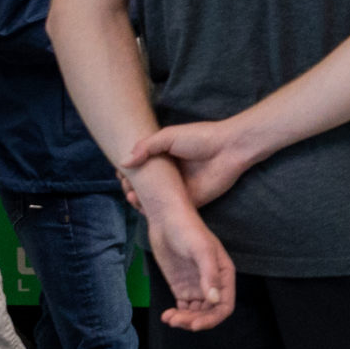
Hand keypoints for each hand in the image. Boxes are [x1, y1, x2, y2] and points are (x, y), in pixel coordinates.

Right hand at [125, 119, 262, 207]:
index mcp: (163, 158)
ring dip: (140, 202)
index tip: (120, 174)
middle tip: (126, 187)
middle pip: (144, 186)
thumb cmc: (200, 138)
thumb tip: (123, 163)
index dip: (128, 173)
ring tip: (132, 196)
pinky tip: (145, 208)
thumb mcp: (168, 136)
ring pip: (154, 200)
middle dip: (131, 188)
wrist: (229, 149)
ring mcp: (178, 189)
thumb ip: (145, 147)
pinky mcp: (189, 201)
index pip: (140, 168)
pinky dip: (156, 212)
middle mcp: (169, 175)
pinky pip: (169, 210)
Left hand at [135, 184, 236, 329]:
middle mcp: (212, 284)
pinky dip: (177, 315)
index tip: (195, 325)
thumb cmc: (188, 230)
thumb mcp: (201, 251)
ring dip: (184, 320)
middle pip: (209, 313)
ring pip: (195, 313)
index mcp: (224, 275)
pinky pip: (183, 308)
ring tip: (169, 318)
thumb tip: (214, 301)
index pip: (224, 306)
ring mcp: (196, 286)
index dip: (212, 319)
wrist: (166, 219)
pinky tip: (167, 315)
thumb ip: (210, 276)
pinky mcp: (181, 287)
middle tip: (176, 321)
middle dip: (194, 321)